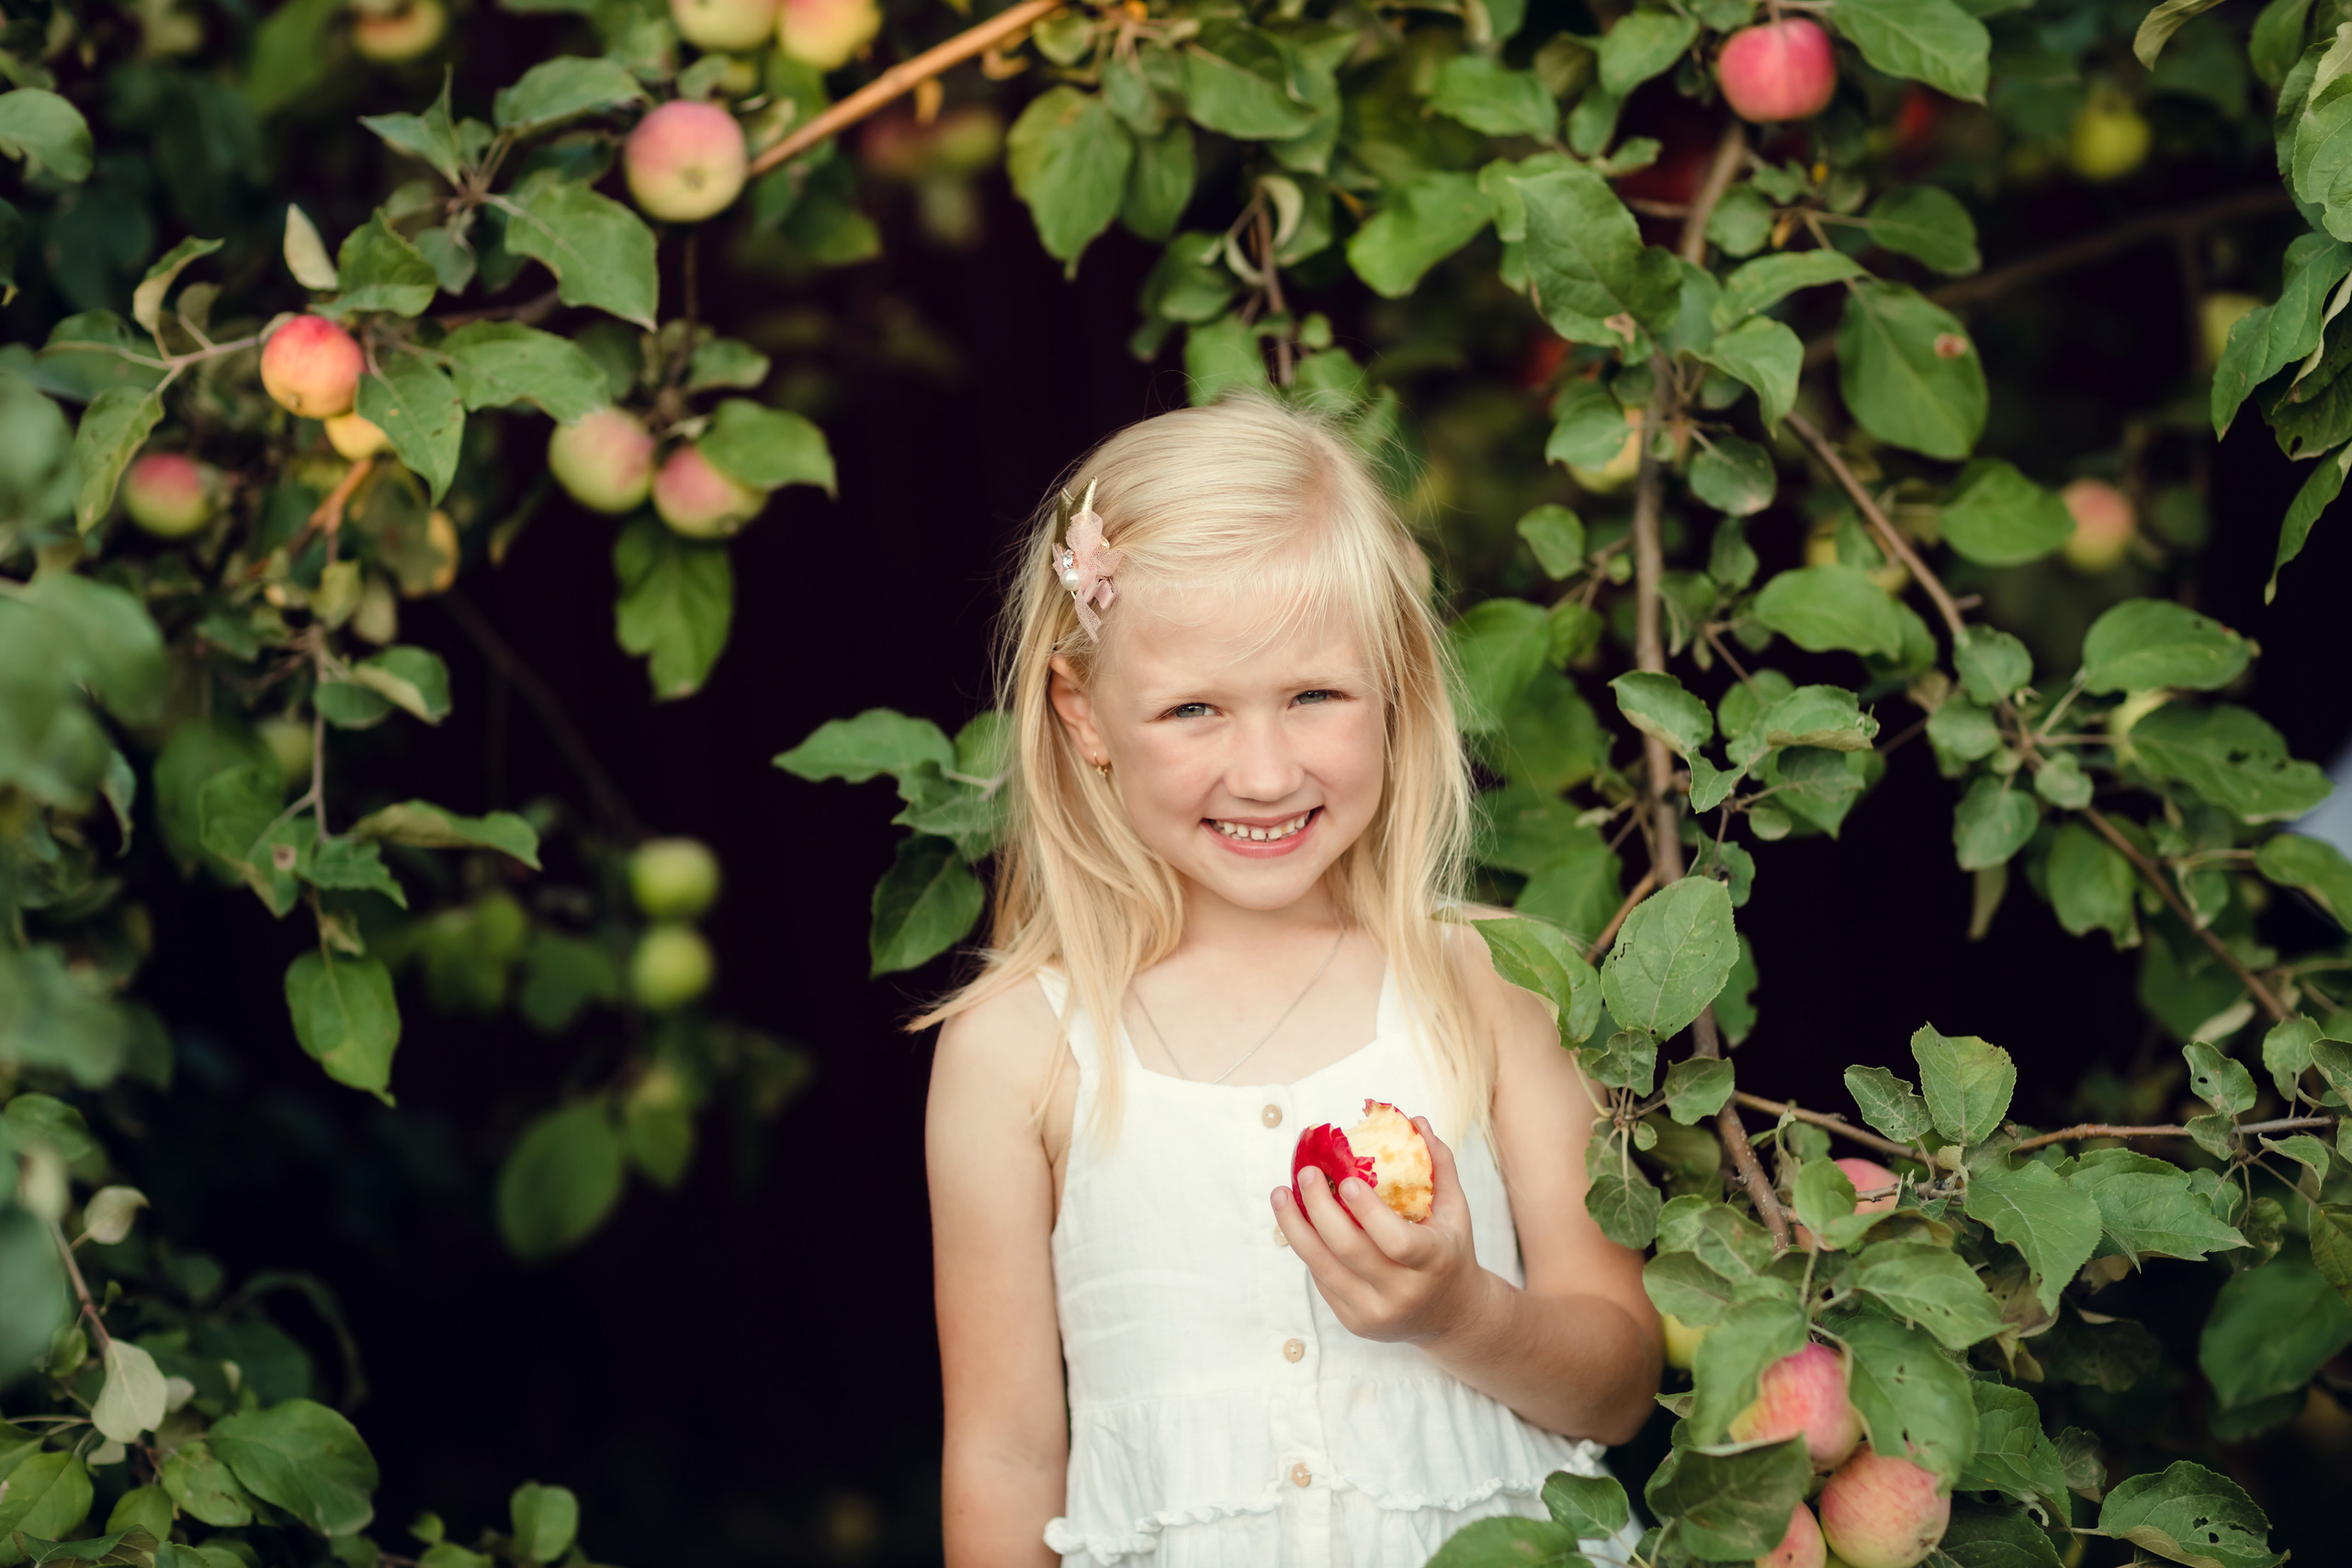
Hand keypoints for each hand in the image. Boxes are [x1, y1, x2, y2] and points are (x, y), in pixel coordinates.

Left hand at [1270, 1117, 1495, 1345]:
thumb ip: (1438, 1164)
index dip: (1369, 1212)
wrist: (1452, 1316)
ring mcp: (1375, 1312)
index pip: (1397, 1241)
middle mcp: (1403, 1293)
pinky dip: (1307, 1248)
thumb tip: (1414, 1119)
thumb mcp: (1455, 1210)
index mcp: (1434, 1262)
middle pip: (1349, 1250)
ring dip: (1295, 1228)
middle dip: (1319, 1208)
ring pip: (1323, 1268)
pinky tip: (1297, 1222)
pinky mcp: (1354, 1322)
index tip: (1346, 1180)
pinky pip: (1321, 1281)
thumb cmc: (1450, 1252)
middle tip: (1306, 1173)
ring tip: (1280, 1194)